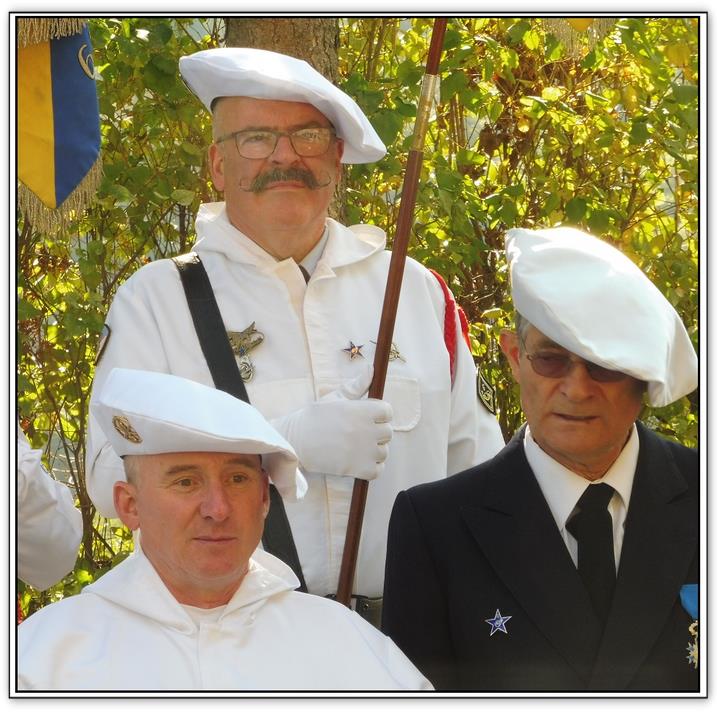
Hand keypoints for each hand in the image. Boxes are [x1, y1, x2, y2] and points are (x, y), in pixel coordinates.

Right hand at [272, 365, 392, 479]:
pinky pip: (378, 470)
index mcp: (363, 411)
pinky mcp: (359, 469)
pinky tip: (358, 461)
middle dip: (376, 432)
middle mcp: (367, 430)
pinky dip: (372, 467)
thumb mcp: (335, 397)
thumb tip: (371, 369)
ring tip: (355, 447)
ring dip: (374, 451)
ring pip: (384, 451)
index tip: (366, 417)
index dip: (378, 414)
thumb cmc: (314, 417)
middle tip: (357, 433)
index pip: (387, 411)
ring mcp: (365, 451)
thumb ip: (357, 385)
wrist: (295, 441)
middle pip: (388, 432)